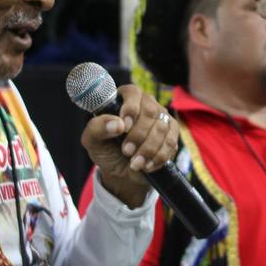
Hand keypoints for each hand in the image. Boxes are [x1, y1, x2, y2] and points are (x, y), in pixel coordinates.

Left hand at [80, 85, 177, 207]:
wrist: (122, 173)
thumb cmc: (107, 150)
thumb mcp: (92, 141)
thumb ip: (97, 128)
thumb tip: (117, 124)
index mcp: (124, 99)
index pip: (133, 92)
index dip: (131, 108)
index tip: (124, 127)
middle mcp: (145, 104)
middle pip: (150, 111)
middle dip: (139, 135)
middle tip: (126, 151)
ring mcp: (161, 117)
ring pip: (162, 128)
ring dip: (148, 149)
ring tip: (135, 163)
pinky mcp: (172, 133)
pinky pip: (171, 142)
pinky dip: (158, 156)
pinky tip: (147, 165)